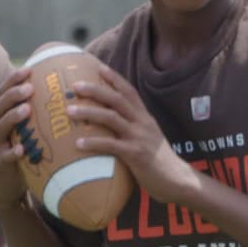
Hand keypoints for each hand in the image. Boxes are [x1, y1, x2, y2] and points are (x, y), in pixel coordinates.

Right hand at [0, 67, 35, 217]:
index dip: (13, 80)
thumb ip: (37, 113)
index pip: (4, 92)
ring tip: (27, 109)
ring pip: (0, 127)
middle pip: (0, 106)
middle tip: (30, 87)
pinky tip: (22, 149)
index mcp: (1, 116)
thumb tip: (63, 92)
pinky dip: (12, 152)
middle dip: (13, 94)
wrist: (9, 185)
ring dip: (13, 117)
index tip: (28, 68)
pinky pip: (4, 156)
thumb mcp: (27, 130)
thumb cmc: (23, 152)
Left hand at [66, 64, 197, 203]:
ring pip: (112, 118)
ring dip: (89, 112)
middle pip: (117, 99)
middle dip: (96, 90)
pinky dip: (94, 142)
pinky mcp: (136, 154)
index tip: (98, 67)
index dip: (115, 78)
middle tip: (75, 86)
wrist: (177, 179)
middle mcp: (142, 123)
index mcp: (145, 117)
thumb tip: (110, 126)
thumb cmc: (159, 162)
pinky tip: (78, 143)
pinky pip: (111, 145)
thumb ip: (132, 129)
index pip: (130, 92)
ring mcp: (139, 137)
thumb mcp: (148, 138)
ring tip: (70, 111)